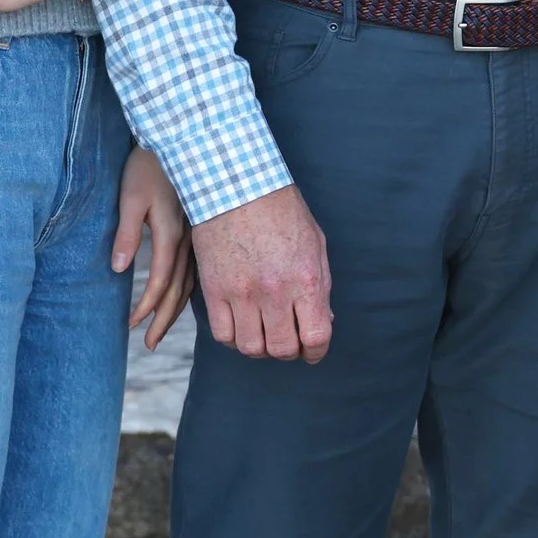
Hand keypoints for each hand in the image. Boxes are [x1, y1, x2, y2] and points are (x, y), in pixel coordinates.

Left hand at [113, 147, 193, 350]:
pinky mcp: (199, 231)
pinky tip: (180, 302)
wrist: (181, 138)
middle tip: (149, 343)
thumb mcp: (130, 196)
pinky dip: (188, 292)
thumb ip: (126, 233)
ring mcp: (198, 236)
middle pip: (179, 290)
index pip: (161, 280)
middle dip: (163, 318)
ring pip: (190, 283)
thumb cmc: (148, 165)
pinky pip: (197, 270)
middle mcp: (189, 239)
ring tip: (160, 330)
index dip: (147, 305)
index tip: (132, 324)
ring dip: (175, 309)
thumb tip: (118, 269)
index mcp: (171, 231)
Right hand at [191, 181, 331, 361]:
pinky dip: (234, 337)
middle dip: (289, 351)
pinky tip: (241, 324)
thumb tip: (323, 321)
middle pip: (282, 349)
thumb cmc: (281, 211)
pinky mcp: (214, 290)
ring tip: (264, 332)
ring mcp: (241, 293)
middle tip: (288, 340)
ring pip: (250, 348)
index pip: (316, 337)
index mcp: (305, 279)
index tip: (312, 350)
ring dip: (260, 347)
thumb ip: (320, 285)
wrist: (237, 185)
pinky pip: (223, 334)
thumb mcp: (315, 243)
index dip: (316, 352)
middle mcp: (274, 291)